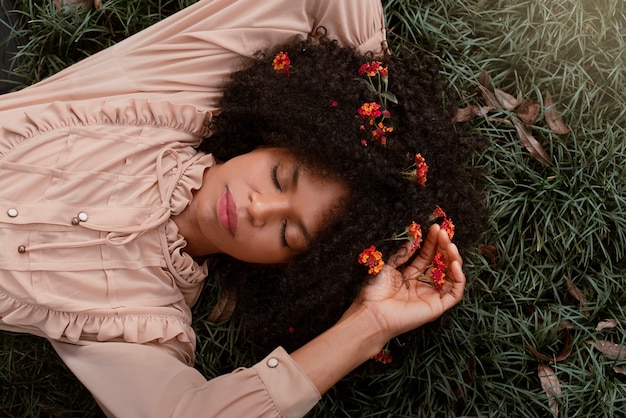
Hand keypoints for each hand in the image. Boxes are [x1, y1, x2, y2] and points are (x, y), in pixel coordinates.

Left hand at [349, 224, 465, 340]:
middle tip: (444, 233)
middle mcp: (424, 284)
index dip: (433, 241)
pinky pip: (455, 293)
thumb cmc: (375, 291)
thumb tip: (414, 239)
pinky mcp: (438, 307)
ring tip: (450, 245)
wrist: (372, 313)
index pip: (428, 255)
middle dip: (444, 246)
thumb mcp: (388, 266)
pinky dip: (459, 278)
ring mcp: (432, 295)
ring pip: (451, 275)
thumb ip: (403, 253)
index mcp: (412, 275)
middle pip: (441, 262)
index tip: (436, 227)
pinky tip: (454, 264)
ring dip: (454, 259)